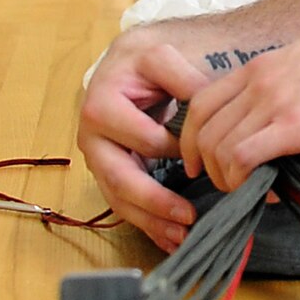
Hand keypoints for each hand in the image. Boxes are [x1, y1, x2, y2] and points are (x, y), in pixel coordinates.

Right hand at [77, 29, 207, 250]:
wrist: (125, 67)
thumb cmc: (143, 64)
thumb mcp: (161, 59)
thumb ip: (184, 78)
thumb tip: (206, 106)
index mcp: (102, 106)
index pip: (145, 139)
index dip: (177, 150)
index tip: (206, 160)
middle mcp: (92, 138)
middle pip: (120, 178)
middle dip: (155, 202)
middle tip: (189, 217)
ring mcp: (99, 159)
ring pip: (119, 199)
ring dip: (151, 222)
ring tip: (182, 238)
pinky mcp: (109, 175)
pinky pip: (124, 206)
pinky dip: (148, 225)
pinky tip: (170, 240)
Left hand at [182, 24, 299, 191]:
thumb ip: (290, 70)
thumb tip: (291, 86)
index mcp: (261, 65)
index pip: (203, 100)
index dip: (195, 136)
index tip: (202, 159)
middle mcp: (258, 80)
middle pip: (203, 128)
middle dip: (204, 164)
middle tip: (223, 184)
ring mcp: (273, 101)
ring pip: (218, 146)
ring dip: (226, 178)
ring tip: (247, 192)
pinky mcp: (294, 125)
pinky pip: (243, 158)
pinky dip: (245, 182)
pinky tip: (266, 192)